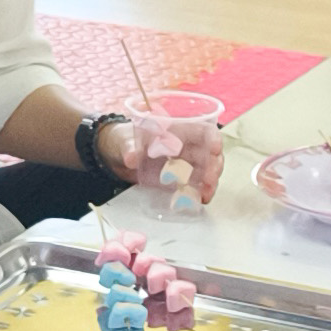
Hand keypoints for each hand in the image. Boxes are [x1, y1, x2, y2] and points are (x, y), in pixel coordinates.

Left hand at [100, 110, 223, 202]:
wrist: (114, 156)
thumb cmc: (122, 140)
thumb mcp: (124, 141)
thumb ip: (129, 147)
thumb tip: (131, 157)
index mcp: (176, 131)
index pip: (202, 131)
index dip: (213, 138)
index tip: (215, 150)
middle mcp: (184, 146)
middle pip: (209, 153)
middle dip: (214, 166)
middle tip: (209, 181)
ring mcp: (182, 163)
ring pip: (205, 170)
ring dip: (210, 182)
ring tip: (206, 195)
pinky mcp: (177, 178)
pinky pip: (194, 184)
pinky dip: (199, 191)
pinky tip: (199, 199)